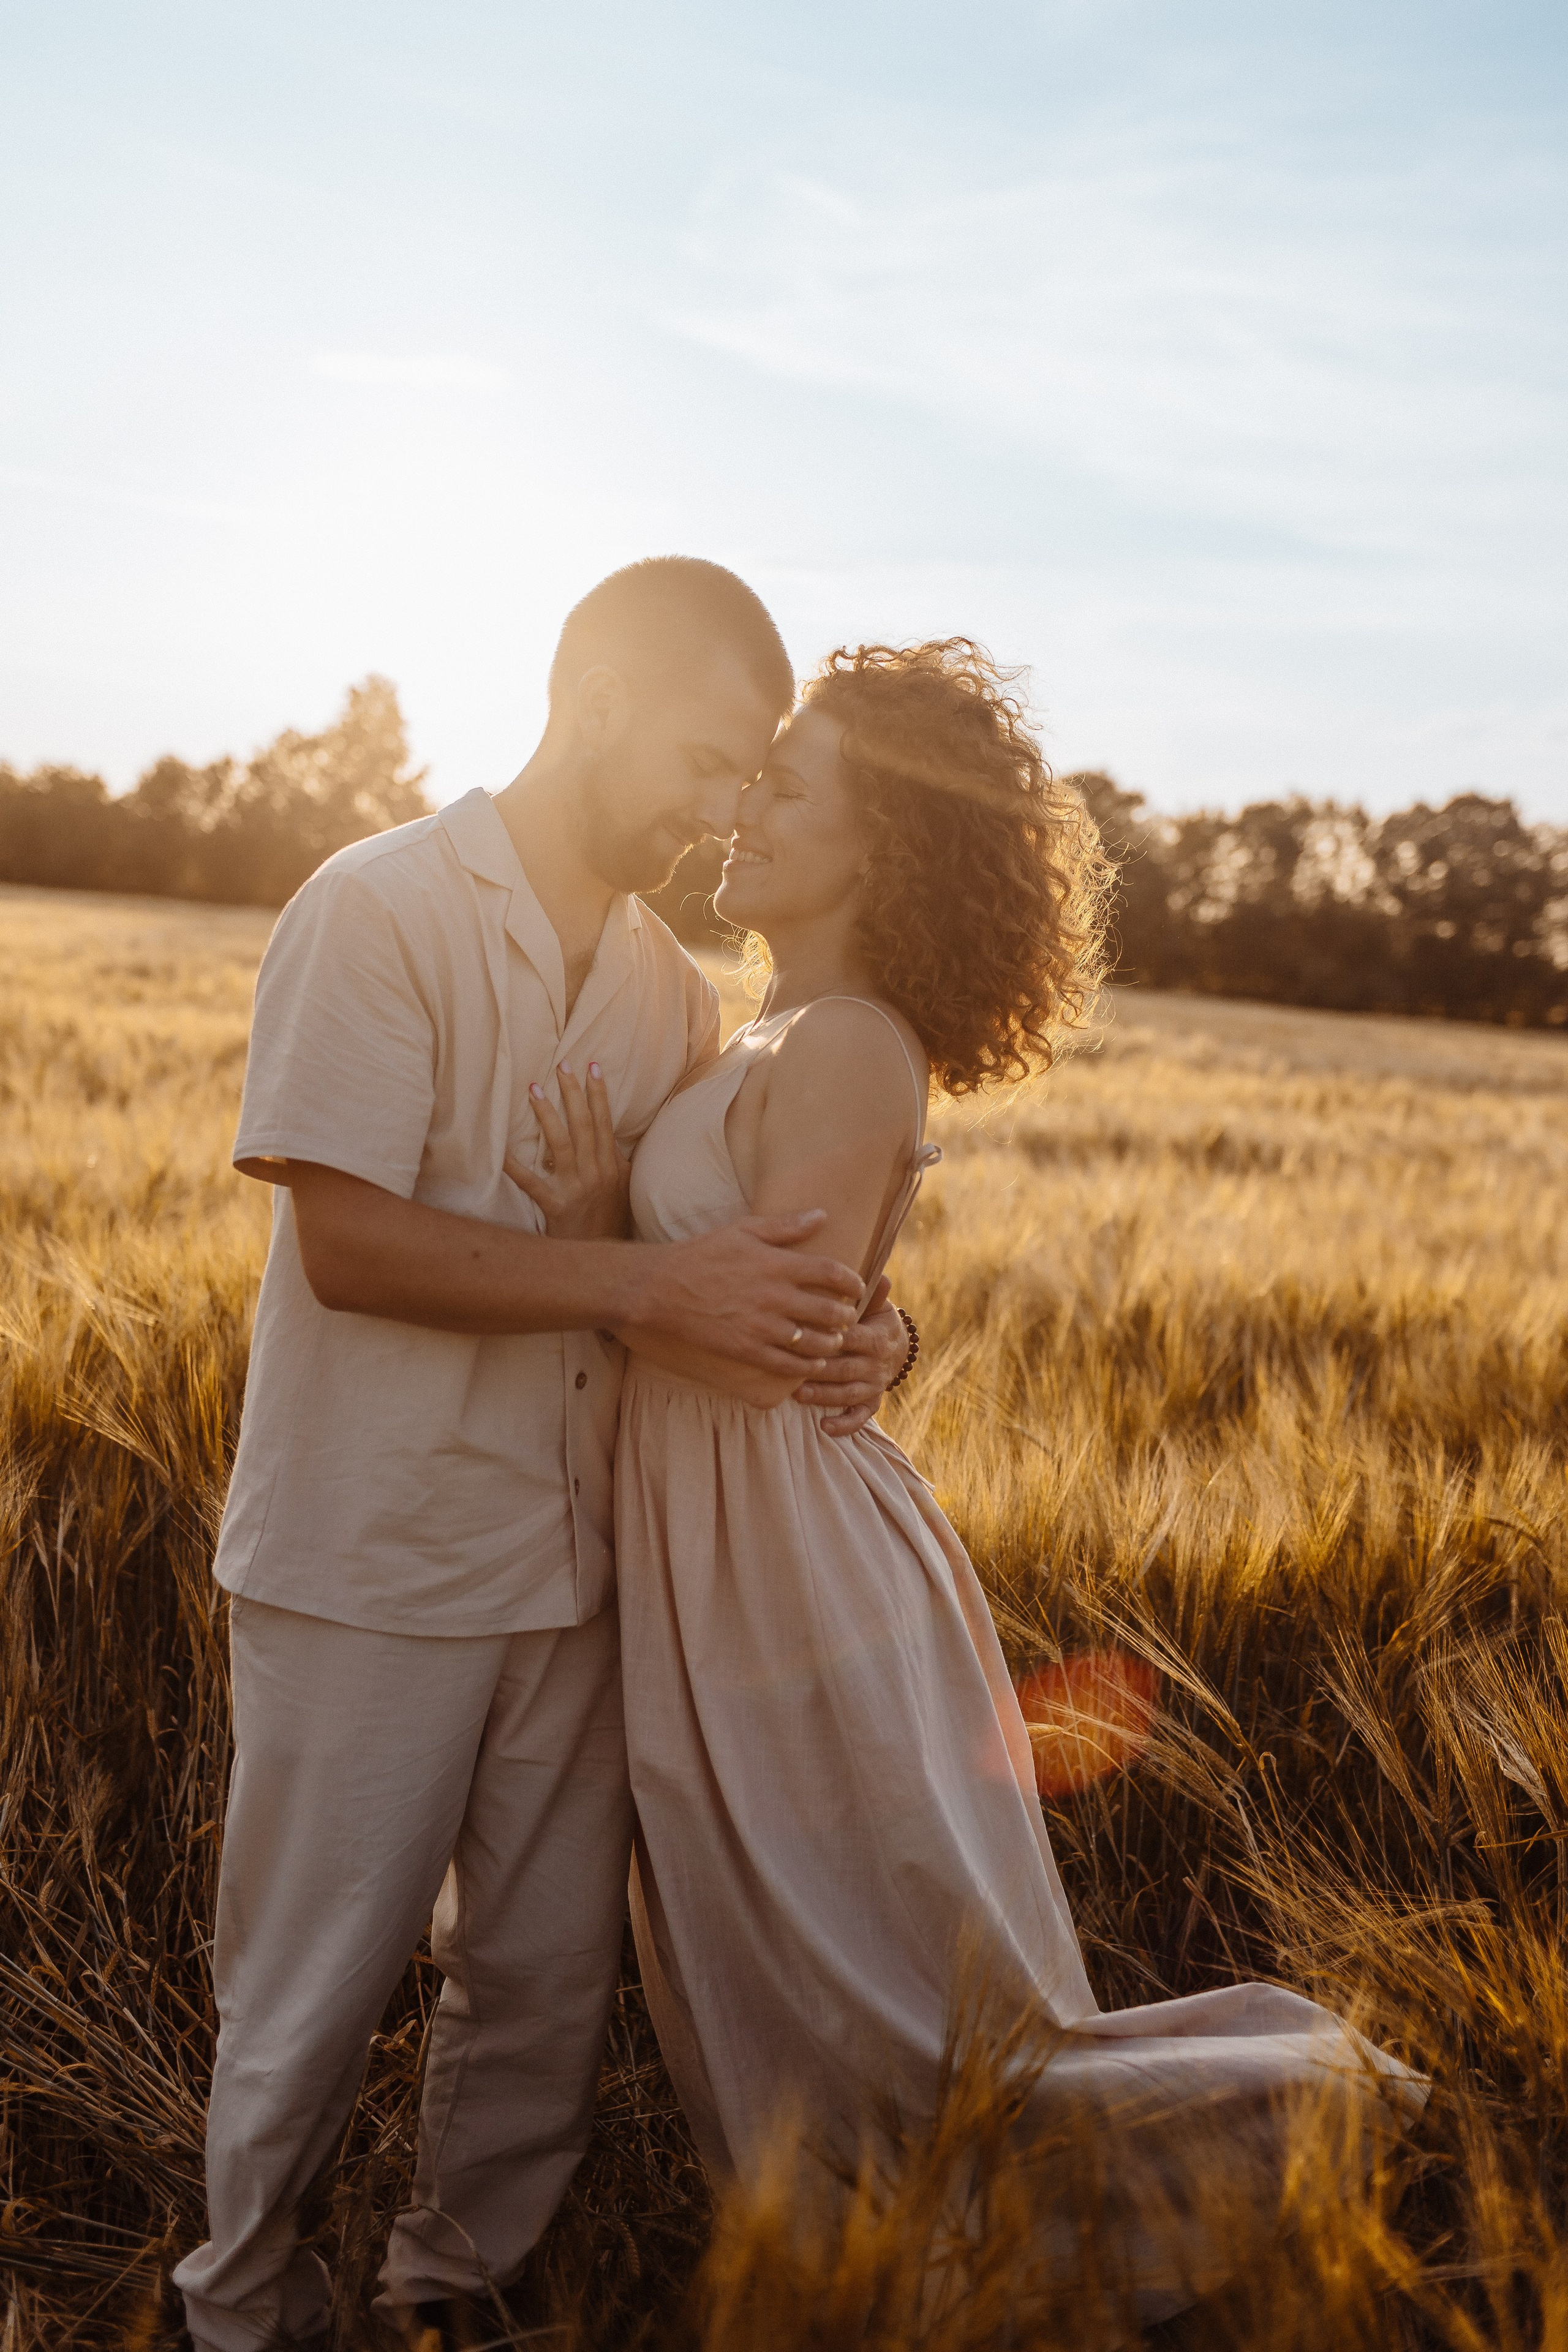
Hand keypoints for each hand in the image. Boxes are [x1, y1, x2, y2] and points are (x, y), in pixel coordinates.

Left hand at [505, 1061, 629, 1239]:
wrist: (604, 1257)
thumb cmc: (610, 1219)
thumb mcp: (622, 1186)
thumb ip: (615, 1158)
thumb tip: (609, 1131)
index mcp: (613, 1165)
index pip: (605, 1122)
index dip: (599, 1093)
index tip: (592, 1066)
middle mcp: (597, 1172)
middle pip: (585, 1125)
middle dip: (574, 1093)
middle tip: (562, 1065)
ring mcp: (577, 1189)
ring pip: (562, 1144)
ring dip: (548, 1115)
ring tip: (534, 1090)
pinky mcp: (557, 1207)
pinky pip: (533, 1184)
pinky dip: (517, 1168)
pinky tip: (503, 1153)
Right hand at [624, 1211, 863, 1375]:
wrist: (662, 1288)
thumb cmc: (702, 1254)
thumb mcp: (743, 1230)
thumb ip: (785, 1225)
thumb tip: (822, 1215)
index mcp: (777, 1264)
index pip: (832, 1273)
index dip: (853, 1282)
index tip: (858, 1287)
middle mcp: (775, 1297)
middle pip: (831, 1311)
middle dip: (847, 1316)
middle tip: (849, 1316)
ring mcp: (762, 1327)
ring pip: (815, 1343)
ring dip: (832, 1343)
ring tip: (835, 1340)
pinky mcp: (747, 1350)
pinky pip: (788, 1365)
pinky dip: (807, 1367)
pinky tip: (814, 1364)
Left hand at [794, 1277, 906, 1435]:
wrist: (896, 1345)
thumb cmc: (874, 1318)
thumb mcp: (877, 1305)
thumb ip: (874, 1294)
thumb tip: (884, 1276)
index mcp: (877, 1338)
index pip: (856, 1339)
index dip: (836, 1339)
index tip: (811, 1335)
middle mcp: (876, 1364)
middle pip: (847, 1370)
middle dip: (821, 1372)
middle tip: (793, 1370)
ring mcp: (874, 1386)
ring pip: (848, 1394)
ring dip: (824, 1397)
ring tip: (798, 1395)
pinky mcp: (871, 1402)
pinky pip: (859, 1417)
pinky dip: (844, 1425)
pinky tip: (824, 1427)